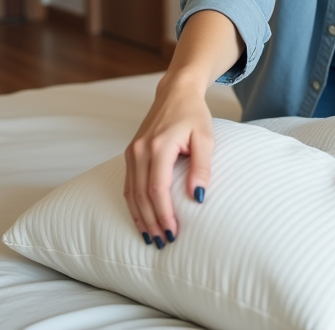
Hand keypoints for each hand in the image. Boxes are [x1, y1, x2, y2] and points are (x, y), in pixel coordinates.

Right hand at [123, 10, 241, 247]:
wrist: (175, 91)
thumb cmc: (193, 114)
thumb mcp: (205, 138)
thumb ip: (202, 167)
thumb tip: (197, 197)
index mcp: (158, 146)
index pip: (157, 188)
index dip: (163, 214)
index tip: (173, 232)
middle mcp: (140, 150)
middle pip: (141, 195)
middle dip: (151, 222)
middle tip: (162, 243)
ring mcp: (132, 151)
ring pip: (131, 192)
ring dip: (140, 217)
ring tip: (151, 238)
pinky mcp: (131, 153)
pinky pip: (128, 184)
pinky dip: (133, 204)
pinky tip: (141, 219)